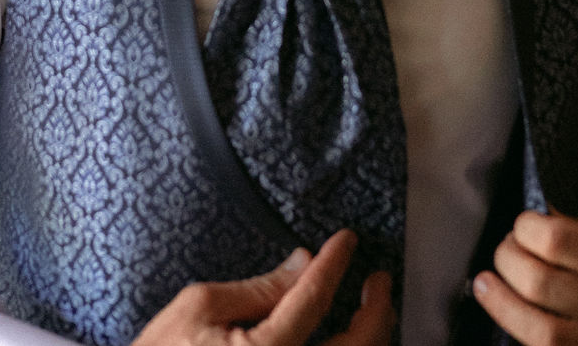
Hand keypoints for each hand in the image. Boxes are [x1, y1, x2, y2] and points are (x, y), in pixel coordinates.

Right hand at [130, 230, 394, 344]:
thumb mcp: (198, 308)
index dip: (336, 263)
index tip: (348, 241)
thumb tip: (301, 264)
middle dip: (376, 311)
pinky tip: (345, 343)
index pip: (315, 298)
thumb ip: (256, 288)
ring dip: (369, 339)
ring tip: (371, 311)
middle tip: (378, 281)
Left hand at [473, 204, 577, 344]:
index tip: (522, 224)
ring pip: (544, 336)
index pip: (557, 242)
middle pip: (541, 287)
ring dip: (504, 309)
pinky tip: (515, 324)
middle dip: (508, 263)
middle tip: (501, 253)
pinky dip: (532, 341)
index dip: (525, 229)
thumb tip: (540, 222)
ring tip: (486, 287)